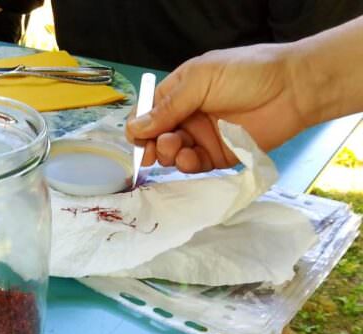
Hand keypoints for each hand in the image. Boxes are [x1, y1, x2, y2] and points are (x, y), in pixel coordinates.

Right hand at [126, 43, 306, 172]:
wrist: (292, 89)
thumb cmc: (246, 73)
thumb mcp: (199, 80)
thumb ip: (167, 106)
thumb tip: (135, 128)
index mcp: (180, 93)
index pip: (148, 113)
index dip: (139, 126)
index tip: (136, 138)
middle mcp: (188, 116)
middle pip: (156, 137)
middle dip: (151, 144)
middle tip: (159, 145)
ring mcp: (202, 137)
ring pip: (172, 154)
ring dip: (168, 154)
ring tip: (175, 147)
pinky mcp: (218, 156)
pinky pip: (194, 166)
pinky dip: (187, 165)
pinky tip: (190, 158)